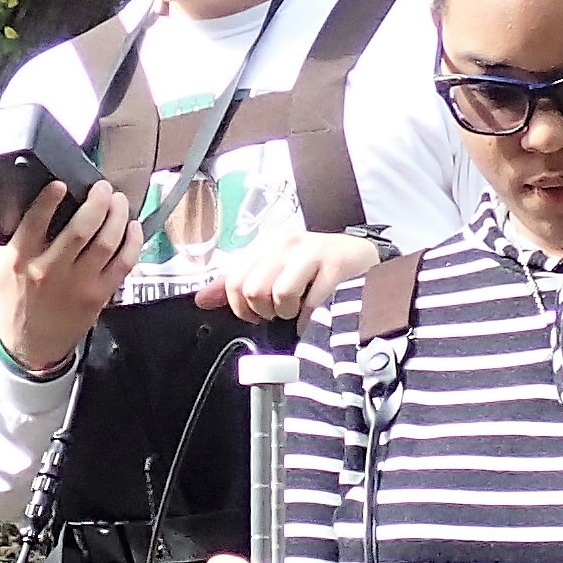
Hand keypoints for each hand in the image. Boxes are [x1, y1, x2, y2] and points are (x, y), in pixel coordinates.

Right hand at [0, 177, 140, 378]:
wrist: (30, 345)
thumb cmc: (11, 302)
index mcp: (21, 259)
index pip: (35, 222)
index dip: (50, 200)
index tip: (61, 183)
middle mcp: (50, 270)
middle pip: (81, 229)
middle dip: (97, 202)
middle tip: (103, 187)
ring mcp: (78, 284)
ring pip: (106, 243)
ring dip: (117, 216)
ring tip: (119, 200)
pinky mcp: (98, 295)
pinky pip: (122, 264)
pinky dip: (132, 243)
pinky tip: (132, 227)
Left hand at [198, 227, 380, 324]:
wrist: (361, 259)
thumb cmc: (313, 270)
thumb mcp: (271, 271)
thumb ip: (235, 284)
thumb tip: (201, 299)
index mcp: (266, 245)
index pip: (233, 281)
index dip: (241, 307)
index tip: (255, 313)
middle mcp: (285, 244)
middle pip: (253, 290)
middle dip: (265, 311)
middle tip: (281, 311)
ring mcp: (311, 252)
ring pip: (279, 295)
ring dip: (289, 314)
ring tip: (299, 308)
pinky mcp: (335, 265)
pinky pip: (310, 304)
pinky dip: (310, 319)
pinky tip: (316, 314)